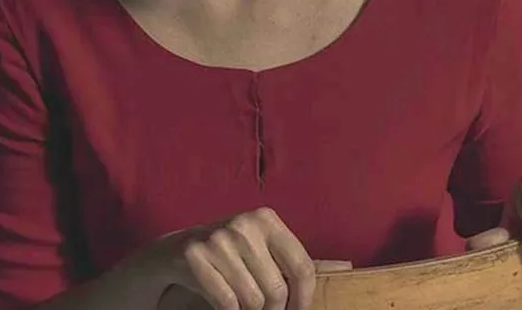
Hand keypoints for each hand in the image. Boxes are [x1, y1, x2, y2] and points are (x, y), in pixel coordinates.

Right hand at [145, 207, 318, 309]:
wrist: (175, 252)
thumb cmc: (230, 254)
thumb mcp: (264, 250)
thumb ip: (298, 262)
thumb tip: (346, 267)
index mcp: (266, 220)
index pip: (302, 268)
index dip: (304, 300)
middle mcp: (243, 225)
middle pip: (276, 290)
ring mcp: (217, 240)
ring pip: (252, 300)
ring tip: (241, 303)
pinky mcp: (195, 257)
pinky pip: (227, 303)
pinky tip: (223, 303)